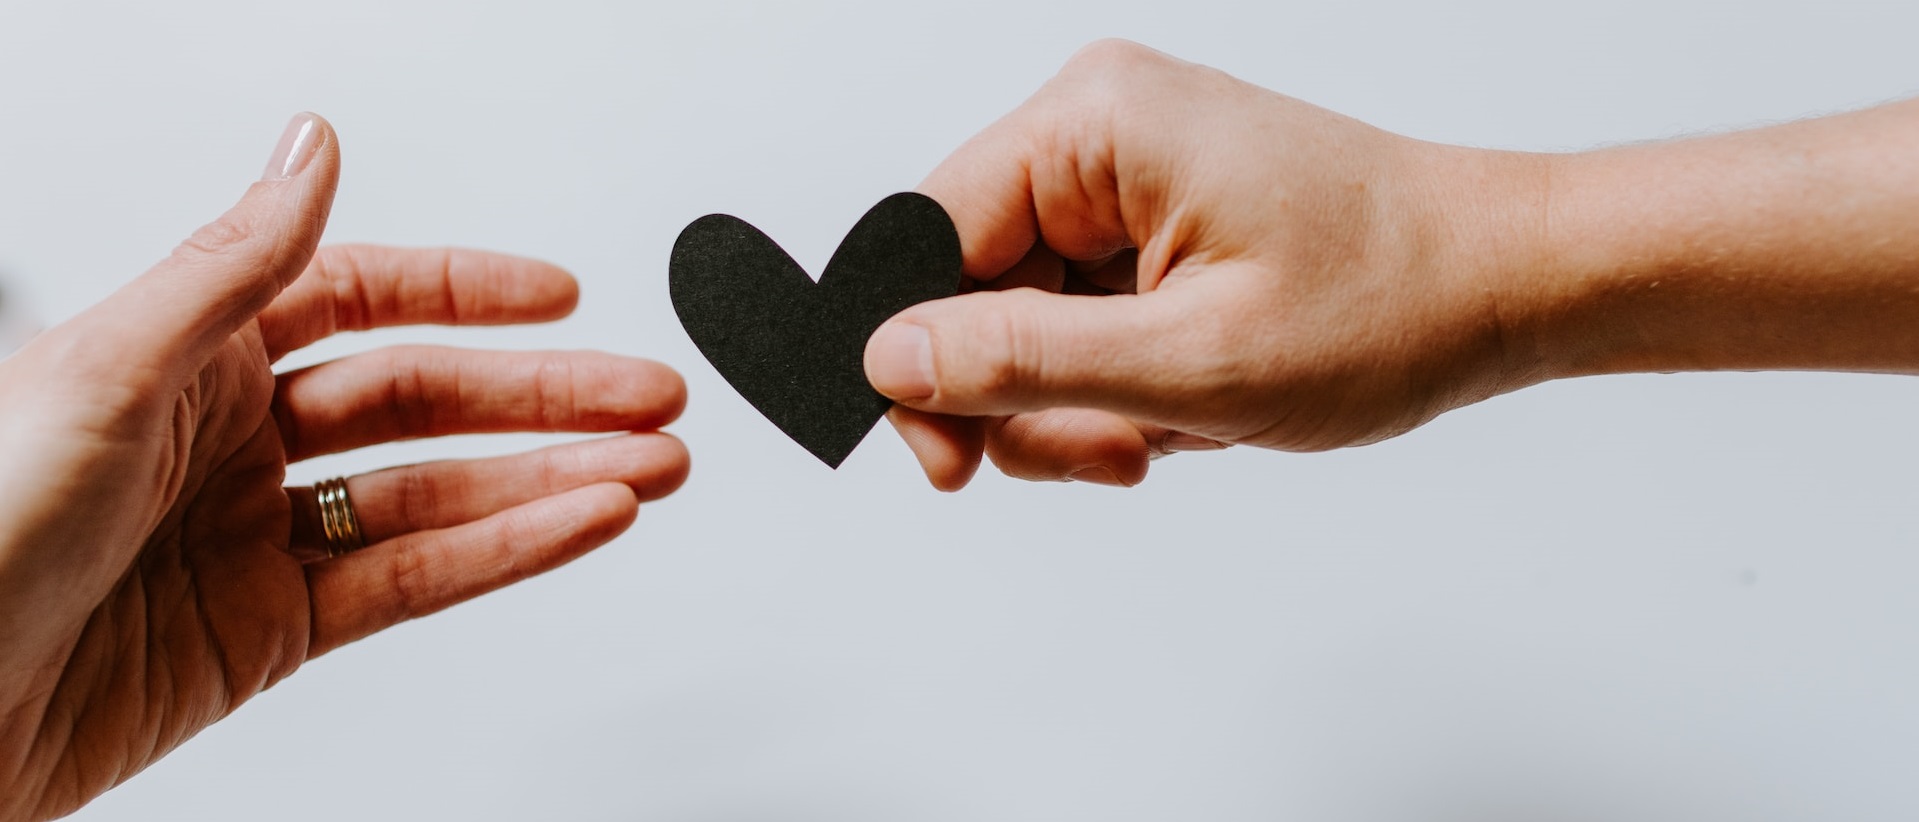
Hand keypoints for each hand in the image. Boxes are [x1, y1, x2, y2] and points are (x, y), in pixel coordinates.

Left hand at [0, 114, 688, 819]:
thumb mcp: (104, 371)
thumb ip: (233, 265)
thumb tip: (312, 148)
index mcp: (183, 355)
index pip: (356, 299)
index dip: (465, 292)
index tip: (559, 295)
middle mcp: (230, 441)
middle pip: (423, 399)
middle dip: (547, 394)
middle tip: (648, 393)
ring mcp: (258, 538)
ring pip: (439, 494)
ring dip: (553, 477)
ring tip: (651, 465)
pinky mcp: (273, 632)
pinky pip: (414, 581)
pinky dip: (507, 552)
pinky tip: (578, 523)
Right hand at [863, 40, 1546, 488]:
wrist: (1507, 284)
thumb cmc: (1391, 302)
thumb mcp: (1193, 361)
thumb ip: (1023, 361)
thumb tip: (888, 359)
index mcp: (1094, 123)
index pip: (924, 238)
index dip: (919, 361)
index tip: (948, 463)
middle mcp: (1098, 130)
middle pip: (969, 288)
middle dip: (1025, 398)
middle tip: (1109, 454)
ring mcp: (1126, 174)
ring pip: (1022, 319)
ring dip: (1077, 403)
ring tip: (1168, 432)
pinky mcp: (1151, 219)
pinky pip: (1077, 318)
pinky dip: (1116, 384)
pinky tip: (1185, 406)